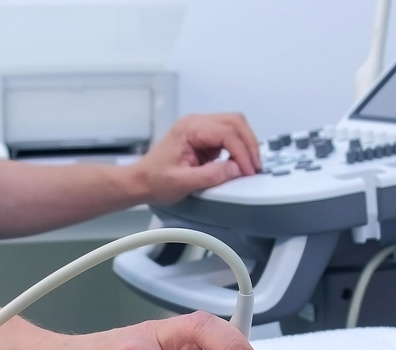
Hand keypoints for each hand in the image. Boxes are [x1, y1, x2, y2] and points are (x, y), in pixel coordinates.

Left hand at [133, 113, 261, 203]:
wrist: (141, 181)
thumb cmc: (155, 180)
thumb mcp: (183, 182)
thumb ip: (211, 175)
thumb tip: (236, 169)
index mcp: (190, 128)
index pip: (226, 132)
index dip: (242, 152)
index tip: (248, 170)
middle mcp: (196, 123)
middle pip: (235, 122)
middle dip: (249, 143)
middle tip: (255, 166)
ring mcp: (201, 128)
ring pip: (235, 125)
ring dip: (246, 143)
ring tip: (250, 165)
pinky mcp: (204, 138)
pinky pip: (229, 135)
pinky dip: (239, 147)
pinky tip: (241, 162)